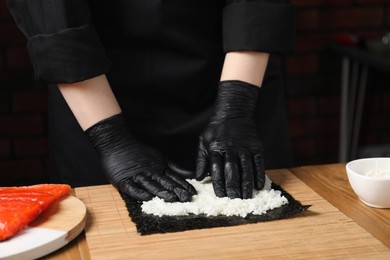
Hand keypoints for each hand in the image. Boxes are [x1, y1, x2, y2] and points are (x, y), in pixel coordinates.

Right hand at [86, 113, 196, 201]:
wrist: (117, 143)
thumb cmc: (139, 152)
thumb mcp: (160, 158)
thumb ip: (175, 168)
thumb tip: (192, 174)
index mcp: (159, 168)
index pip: (173, 178)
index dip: (183, 185)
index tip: (193, 192)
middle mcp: (150, 173)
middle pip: (164, 182)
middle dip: (175, 190)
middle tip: (186, 198)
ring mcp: (137, 176)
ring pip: (150, 185)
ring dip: (161, 192)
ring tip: (171, 198)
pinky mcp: (123, 180)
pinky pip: (132, 188)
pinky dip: (139, 193)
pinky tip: (147, 197)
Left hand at [196, 81, 264, 198]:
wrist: (233, 113)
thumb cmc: (216, 130)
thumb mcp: (203, 141)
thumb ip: (201, 160)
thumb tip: (198, 178)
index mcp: (215, 148)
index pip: (217, 169)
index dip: (219, 184)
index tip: (221, 196)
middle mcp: (230, 148)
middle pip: (232, 170)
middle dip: (233, 186)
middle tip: (234, 199)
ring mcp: (244, 147)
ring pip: (246, 167)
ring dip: (247, 183)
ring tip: (247, 196)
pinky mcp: (256, 146)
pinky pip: (258, 162)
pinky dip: (259, 174)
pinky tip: (259, 185)